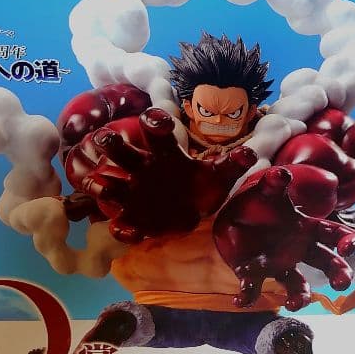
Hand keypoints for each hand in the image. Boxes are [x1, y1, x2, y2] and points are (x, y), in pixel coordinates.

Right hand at [69, 108, 255, 242]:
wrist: (194, 213)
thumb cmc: (203, 187)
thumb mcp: (220, 175)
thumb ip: (234, 163)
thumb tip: (251, 154)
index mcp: (165, 154)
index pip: (155, 132)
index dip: (153, 122)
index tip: (158, 121)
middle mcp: (143, 169)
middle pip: (120, 150)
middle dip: (111, 142)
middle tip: (106, 139)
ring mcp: (133, 194)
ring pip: (107, 184)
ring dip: (102, 184)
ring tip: (105, 186)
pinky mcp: (132, 219)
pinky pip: (119, 225)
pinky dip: (122, 229)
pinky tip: (132, 232)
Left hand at [213, 164, 354, 310]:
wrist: (232, 218)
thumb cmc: (257, 202)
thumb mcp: (264, 191)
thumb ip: (273, 183)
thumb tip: (281, 173)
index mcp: (306, 227)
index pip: (334, 234)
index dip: (347, 240)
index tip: (351, 248)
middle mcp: (298, 249)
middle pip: (326, 263)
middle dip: (338, 274)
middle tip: (342, 284)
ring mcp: (279, 265)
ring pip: (297, 285)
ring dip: (299, 297)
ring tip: (294, 305)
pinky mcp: (255, 275)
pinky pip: (255, 289)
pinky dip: (248, 296)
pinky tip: (238, 299)